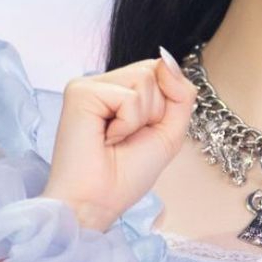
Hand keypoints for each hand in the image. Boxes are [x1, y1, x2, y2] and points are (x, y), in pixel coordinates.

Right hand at [41, 47, 197, 231]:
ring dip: (140, 117)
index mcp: (121, 88)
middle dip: (155, 110)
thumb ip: (181, 91)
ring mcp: (89, 84)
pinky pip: (128, 96)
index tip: (145, 130)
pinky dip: (127, 123)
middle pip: (154, 71)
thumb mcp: (170, 129)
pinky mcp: (79, 92)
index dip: (166, 101)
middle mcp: (104, 81)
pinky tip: (106, 138)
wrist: (98, 202)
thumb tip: (167, 59)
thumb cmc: (128, 173)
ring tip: (116, 137)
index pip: (160, 69)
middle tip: (128, 137)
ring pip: (144, 79)